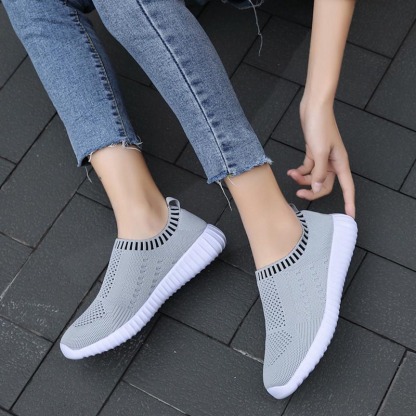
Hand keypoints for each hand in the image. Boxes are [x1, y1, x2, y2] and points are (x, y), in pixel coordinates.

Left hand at [287, 100, 354, 217]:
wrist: (313, 109)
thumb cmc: (320, 126)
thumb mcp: (319, 152)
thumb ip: (319, 173)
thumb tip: (318, 188)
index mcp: (340, 163)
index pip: (348, 187)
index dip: (350, 201)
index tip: (350, 215)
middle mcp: (333, 163)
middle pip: (325, 185)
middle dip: (312, 191)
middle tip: (299, 194)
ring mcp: (322, 159)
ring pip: (314, 178)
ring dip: (303, 179)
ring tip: (291, 174)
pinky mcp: (313, 153)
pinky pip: (307, 169)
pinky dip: (300, 171)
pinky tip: (291, 171)